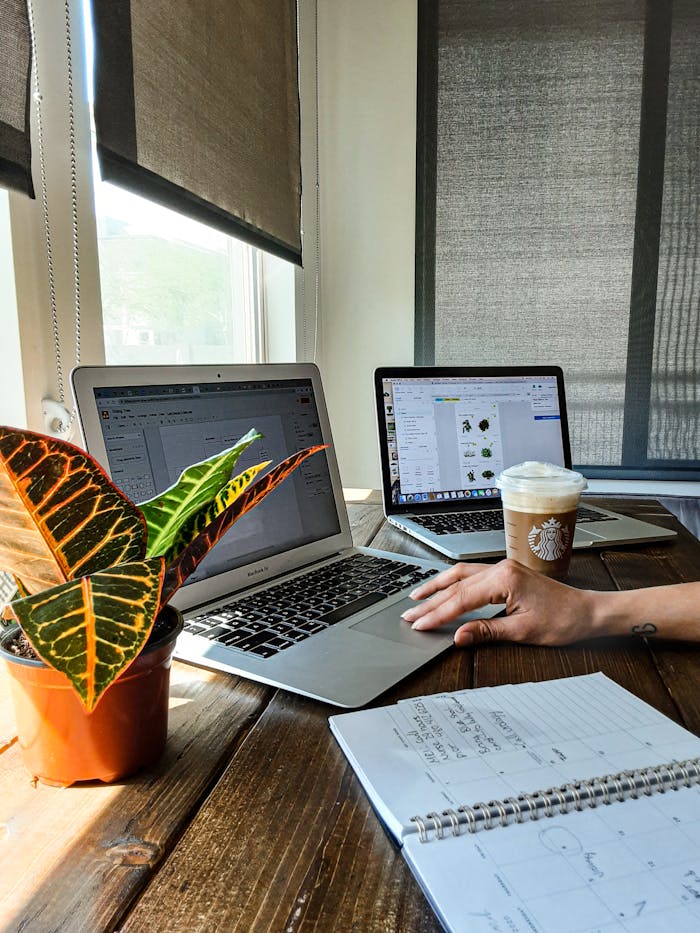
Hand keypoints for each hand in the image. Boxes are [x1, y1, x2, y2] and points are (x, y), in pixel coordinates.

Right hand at [401, 559, 598, 646]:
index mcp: (504, 579)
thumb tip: (458, 635)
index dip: (437, 613)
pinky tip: (444, 588)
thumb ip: (486, 631)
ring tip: (417, 596)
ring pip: (461, 574)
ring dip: (438, 586)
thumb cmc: (563, 620)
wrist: (588, 612)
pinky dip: (454, 583)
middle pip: (456, 583)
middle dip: (431, 599)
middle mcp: (501, 568)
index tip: (419, 624)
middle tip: (409, 612)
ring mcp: (504, 569)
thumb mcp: (522, 631)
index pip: (461, 598)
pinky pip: (473, 575)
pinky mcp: (507, 574)